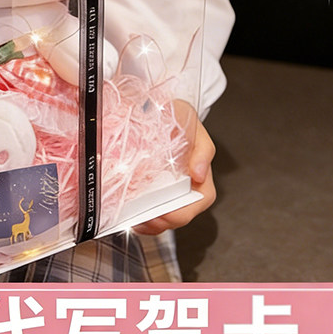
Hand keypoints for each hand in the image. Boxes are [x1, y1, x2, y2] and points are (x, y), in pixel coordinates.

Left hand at [133, 101, 215, 234]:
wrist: (156, 109)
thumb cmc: (176, 117)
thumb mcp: (190, 121)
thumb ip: (202, 148)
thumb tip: (200, 173)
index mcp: (201, 175)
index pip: (200, 201)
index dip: (183, 211)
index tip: (164, 213)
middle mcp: (187, 187)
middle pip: (180, 215)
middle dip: (162, 222)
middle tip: (143, 219)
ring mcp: (170, 191)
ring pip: (165, 218)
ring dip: (150, 224)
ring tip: (133, 220)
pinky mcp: (154, 191)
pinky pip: (151, 211)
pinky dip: (141, 218)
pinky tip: (130, 216)